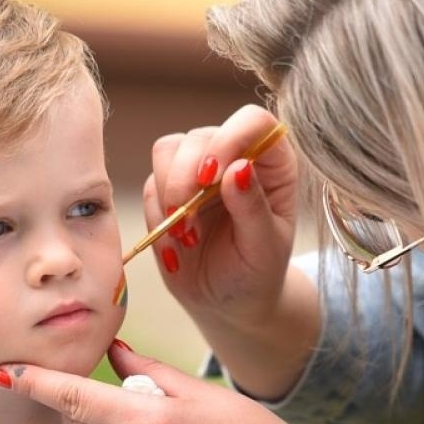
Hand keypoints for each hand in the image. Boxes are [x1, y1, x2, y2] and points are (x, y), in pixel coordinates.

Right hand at [146, 105, 297, 334]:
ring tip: (185, 236)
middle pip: (200, 136)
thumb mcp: (264, 248)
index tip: (212, 177)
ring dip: (169, 194)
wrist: (229, 301)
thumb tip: (238, 168)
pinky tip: (176, 246)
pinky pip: (151, 185)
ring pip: (168, 150)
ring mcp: (199, 168)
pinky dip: (156, 216)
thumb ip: (253, 208)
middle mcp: (235, 156)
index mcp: (272, 163)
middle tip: (188, 221)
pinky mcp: (169, 187)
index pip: (253, 122)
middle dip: (186, 176)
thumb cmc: (258, 272)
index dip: (229, 138)